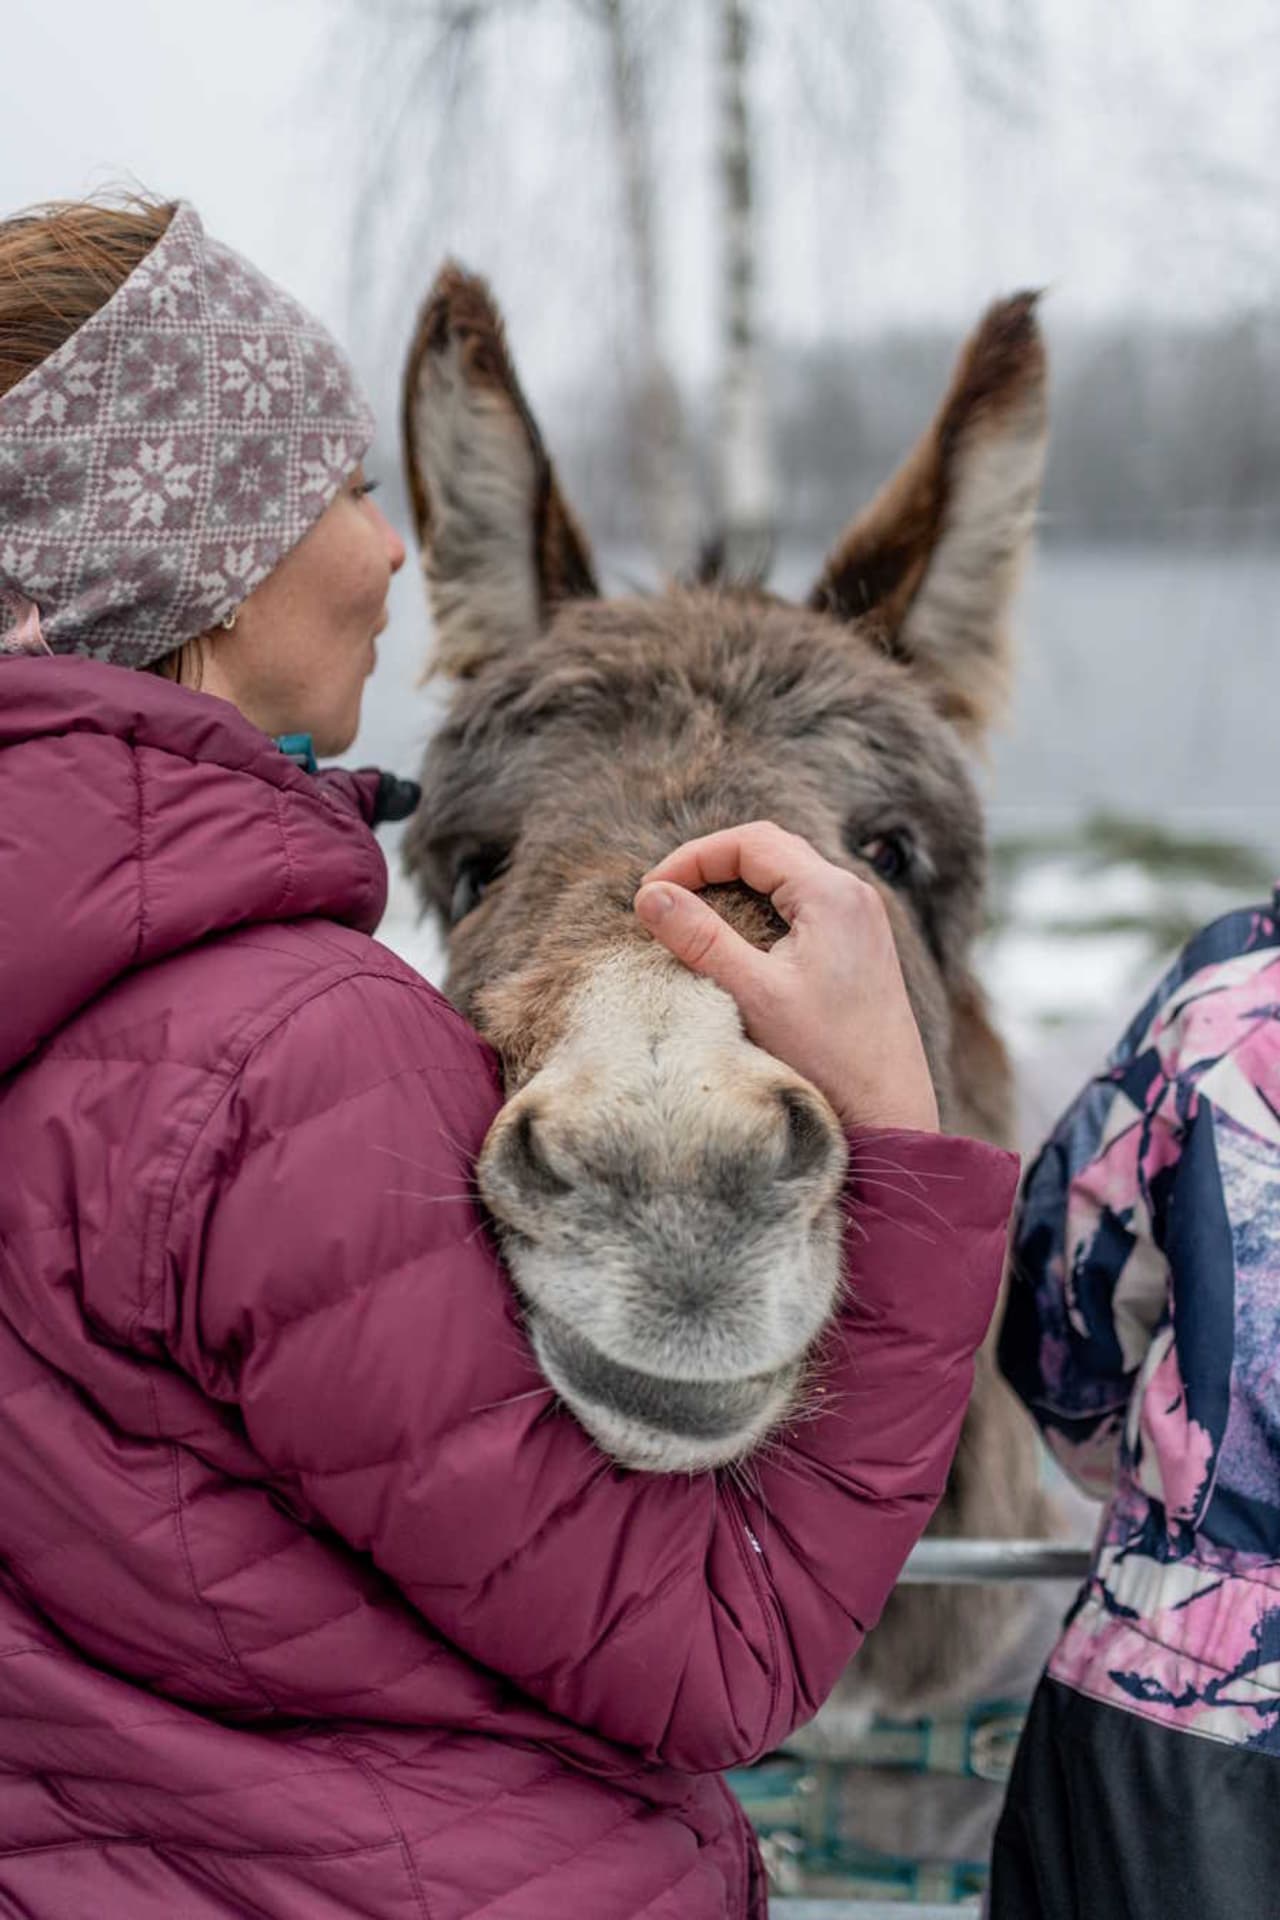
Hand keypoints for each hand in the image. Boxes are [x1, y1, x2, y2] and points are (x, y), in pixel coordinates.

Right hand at [634, 821, 939, 1134]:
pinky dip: (761, 907)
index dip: (692, 858)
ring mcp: (861, 919)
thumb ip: (699, 938)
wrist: (889, 1113)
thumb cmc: (827, 1058)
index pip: (750, 843)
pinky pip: (804, 904)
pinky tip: (735, 940)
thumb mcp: (752, 994)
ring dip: (735, 885)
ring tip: (691, 916)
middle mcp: (854, 895)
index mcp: (832, 894)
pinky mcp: (860, 945)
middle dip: (711, 865)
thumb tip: (650, 895)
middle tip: (666, 897)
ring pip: (787, 875)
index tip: (652, 893)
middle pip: (770, 849)